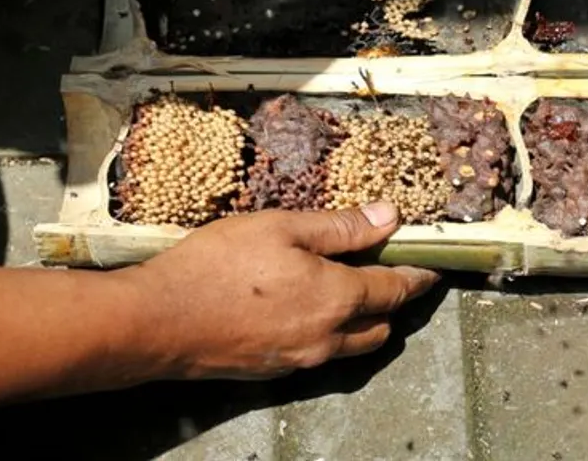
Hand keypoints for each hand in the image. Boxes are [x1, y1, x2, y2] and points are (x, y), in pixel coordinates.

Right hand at [125, 201, 439, 379]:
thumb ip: (340, 227)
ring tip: (354, 291)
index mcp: (337, 299)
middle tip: (390, 271)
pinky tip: (310, 310)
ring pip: (354, 346)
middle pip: (382, 325)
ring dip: (365, 322)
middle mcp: (327, 338)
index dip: (417, 275)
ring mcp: (300, 360)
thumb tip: (389, 217)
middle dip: (394, 301)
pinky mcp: (274, 371)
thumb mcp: (281, 227)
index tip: (430, 266)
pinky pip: (320, 355)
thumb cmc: (216, 265)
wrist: (157, 322)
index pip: (395, 289)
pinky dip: (332, 335)